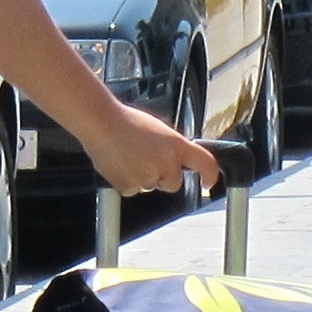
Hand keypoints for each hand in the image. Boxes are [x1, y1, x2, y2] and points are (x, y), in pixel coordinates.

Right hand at [89, 106, 217, 196]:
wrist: (101, 123)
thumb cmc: (126, 121)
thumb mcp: (160, 130)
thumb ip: (172, 147)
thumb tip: (176, 160)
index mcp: (177, 146)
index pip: (205, 163)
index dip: (210, 175)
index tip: (208, 182)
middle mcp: (166, 164)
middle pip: (173, 183)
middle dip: (164, 177)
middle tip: (147, 160)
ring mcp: (148, 177)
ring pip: (150, 186)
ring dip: (143, 176)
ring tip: (129, 156)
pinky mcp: (130, 186)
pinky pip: (133, 190)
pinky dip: (127, 180)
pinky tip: (120, 163)